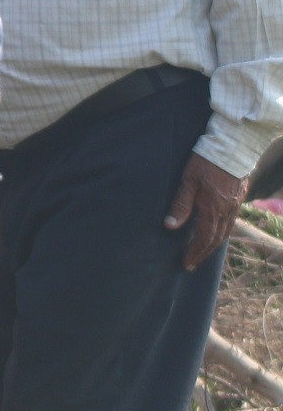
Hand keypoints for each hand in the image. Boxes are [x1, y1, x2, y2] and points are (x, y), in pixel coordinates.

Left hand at [165, 152, 246, 272]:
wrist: (232, 147)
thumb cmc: (206, 161)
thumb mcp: (188, 181)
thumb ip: (180, 204)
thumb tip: (170, 226)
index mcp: (212, 208)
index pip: (203, 237)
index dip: (194, 252)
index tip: (186, 263)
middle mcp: (226, 210)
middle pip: (215, 239)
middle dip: (202, 253)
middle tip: (192, 263)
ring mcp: (235, 205)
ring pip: (225, 231)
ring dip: (212, 244)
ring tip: (202, 252)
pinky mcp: (239, 198)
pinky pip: (231, 222)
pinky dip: (222, 232)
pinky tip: (215, 232)